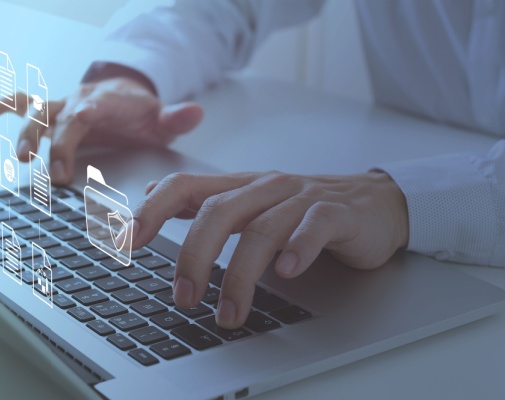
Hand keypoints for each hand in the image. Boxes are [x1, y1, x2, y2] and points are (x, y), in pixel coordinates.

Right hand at [0, 74, 203, 184]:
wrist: (128, 95)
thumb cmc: (142, 114)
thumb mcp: (162, 119)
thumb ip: (176, 118)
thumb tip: (194, 113)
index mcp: (107, 102)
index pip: (92, 111)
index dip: (83, 122)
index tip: (76, 135)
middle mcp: (80, 101)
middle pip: (60, 119)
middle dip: (54, 144)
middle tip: (52, 172)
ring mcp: (63, 107)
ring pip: (39, 115)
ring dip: (27, 133)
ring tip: (21, 158)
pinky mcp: (53, 114)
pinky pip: (26, 105)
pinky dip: (7, 105)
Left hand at [129, 171, 408, 328]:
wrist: (378, 204)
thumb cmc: (306, 210)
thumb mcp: (252, 206)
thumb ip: (205, 203)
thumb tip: (152, 198)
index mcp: (240, 186)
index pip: (185, 186)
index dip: (152, 210)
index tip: (126, 242)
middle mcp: (265, 187)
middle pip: (218, 211)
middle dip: (193, 255)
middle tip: (184, 296)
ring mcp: (301, 198)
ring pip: (262, 229)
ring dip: (240, 275)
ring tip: (230, 312)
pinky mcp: (337, 213)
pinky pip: (313, 226)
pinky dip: (298, 249)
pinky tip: (287, 273)